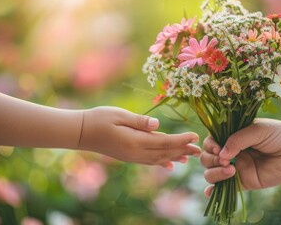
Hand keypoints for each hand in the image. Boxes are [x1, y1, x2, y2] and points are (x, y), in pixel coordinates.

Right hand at [78, 106, 200, 168]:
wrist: (81, 133)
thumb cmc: (99, 119)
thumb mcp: (119, 115)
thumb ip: (140, 121)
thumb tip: (158, 125)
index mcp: (135, 141)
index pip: (164, 141)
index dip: (181, 140)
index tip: (195, 136)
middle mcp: (136, 152)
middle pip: (164, 152)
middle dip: (183, 150)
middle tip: (200, 150)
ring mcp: (132, 157)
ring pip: (159, 159)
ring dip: (175, 157)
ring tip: (189, 157)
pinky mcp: (128, 157)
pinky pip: (149, 162)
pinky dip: (162, 162)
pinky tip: (169, 165)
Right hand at [200, 118, 280, 195]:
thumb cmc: (279, 134)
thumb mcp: (257, 131)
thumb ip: (238, 140)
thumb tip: (221, 155)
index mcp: (231, 136)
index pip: (210, 141)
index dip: (210, 145)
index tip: (218, 147)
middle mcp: (230, 152)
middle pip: (207, 158)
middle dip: (210, 159)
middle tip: (225, 160)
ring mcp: (236, 168)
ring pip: (211, 173)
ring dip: (214, 173)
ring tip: (231, 170)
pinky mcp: (244, 182)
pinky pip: (225, 188)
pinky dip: (213, 192)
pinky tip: (210, 193)